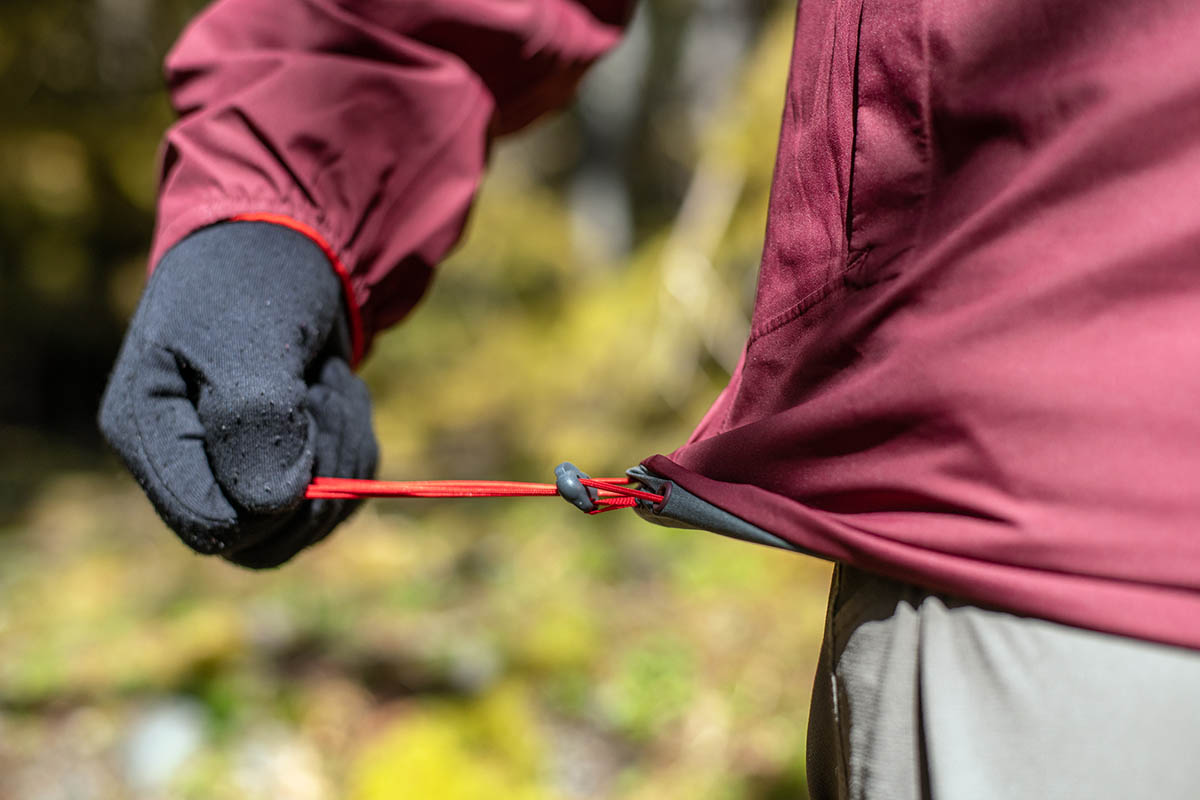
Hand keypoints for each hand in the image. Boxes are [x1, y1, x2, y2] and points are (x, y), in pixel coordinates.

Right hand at [99, 221, 377, 566]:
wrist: (290, 244)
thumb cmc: (254, 278)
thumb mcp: (251, 334)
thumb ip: (254, 417)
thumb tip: (273, 506)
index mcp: (146, 431)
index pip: (210, 524)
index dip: (272, 498)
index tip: (301, 416)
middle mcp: (183, 465)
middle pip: (263, 541)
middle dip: (318, 474)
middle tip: (324, 391)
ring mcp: (232, 472)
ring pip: (306, 526)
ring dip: (342, 454)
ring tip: (328, 382)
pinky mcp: (280, 469)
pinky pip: (335, 498)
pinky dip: (355, 449)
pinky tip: (336, 394)